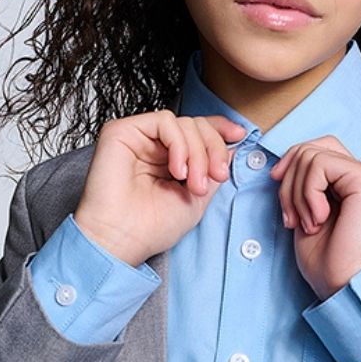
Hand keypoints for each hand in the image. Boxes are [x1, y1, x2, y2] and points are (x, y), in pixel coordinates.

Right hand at [72, 109, 247, 264]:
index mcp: (168, 159)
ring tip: (194, 184)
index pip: (196, 131)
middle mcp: (152, 146)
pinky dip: (179, 144)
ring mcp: (138, 137)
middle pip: (196, 125)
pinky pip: (165, 121)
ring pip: (184, 123)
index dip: (219, 130)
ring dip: (198, 153)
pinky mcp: (122, 131)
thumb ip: (212, 171)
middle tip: (216, 176)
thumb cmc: (150, 227)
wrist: (120, 240)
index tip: (240, 136)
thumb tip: (233, 146)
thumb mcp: (197, 199)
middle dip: (213, 149)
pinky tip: (177, 171)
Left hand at [269, 135, 360, 300]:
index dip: (290, 163)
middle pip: (311, 148)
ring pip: (310, 156)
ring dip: (296, 194)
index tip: (277, 189)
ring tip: (306, 224)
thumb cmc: (328, 261)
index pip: (316, 149)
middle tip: (292, 218)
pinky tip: (318, 220)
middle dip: (289, 180)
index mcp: (351, 182)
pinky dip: (307, 193)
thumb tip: (283, 163)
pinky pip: (320, 165)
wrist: (345, 286)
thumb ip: (301, 185)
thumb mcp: (305, 214)